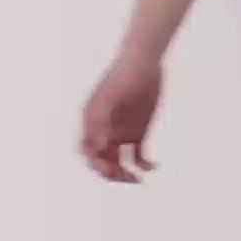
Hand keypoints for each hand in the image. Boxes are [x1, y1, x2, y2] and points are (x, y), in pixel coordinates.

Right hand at [80, 54, 161, 182]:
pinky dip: (144, 165)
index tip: (110, 169)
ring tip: (138, 179)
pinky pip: (137, 156)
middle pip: (101, 161)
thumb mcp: (112, 96)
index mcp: (92, 122)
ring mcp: (120, 132)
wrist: (143, 61)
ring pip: (117, 162)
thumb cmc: (125, 75)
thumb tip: (98, 147)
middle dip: (110, 173)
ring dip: (125, 174)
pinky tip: (154, 166)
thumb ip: (102, 120)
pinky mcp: (137, 132)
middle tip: (126, 178)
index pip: (87, 151)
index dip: (95, 163)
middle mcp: (103, 130)